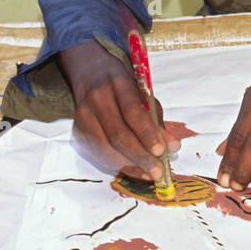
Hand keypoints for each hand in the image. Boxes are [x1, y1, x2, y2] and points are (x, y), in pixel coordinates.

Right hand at [57, 40, 184, 180]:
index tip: (161, 151)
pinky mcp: (78, 130)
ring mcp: (84, 116)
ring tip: (148, 174)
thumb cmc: (123, 88)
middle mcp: (98, 99)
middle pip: (117, 134)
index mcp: (118, 84)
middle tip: (157, 171)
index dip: (147, 134)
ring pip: (105, 148)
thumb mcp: (144, 95)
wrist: (91, 75)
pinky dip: (116, 165)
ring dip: (128, 166)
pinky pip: (97, 154)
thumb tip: (172, 146)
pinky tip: (132, 170)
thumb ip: (157, 121)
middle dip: (140, 156)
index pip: (132, 112)